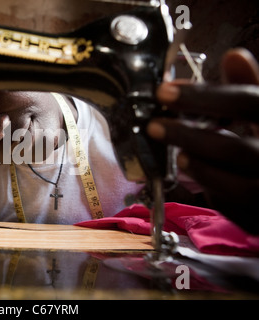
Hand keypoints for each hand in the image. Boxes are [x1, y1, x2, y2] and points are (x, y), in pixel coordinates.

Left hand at [147, 48, 258, 233]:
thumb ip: (250, 86)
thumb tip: (234, 55)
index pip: (246, 103)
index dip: (203, 97)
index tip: (164, 91)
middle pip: (235, 150)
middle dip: (189, 137)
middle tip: (155, 126)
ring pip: (238, 186)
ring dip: (200, 169)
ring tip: (179, 156)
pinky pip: (237, 209)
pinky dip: (215, 193)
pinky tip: (199, 179)